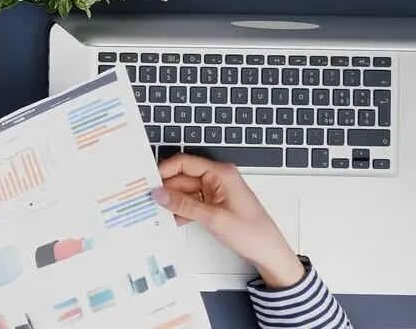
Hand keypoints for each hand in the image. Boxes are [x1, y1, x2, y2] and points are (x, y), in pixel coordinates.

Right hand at [152, 153, 304, 288]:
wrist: (268, 252)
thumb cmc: (251, 232)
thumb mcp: (213, 218)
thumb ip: (183, 205)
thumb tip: (159, 194)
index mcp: (220, 173)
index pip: (185, 163)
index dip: (165, 170)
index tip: (148, 182)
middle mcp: (216, 178)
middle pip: (182, 178)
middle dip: (166, 189)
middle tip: (147, 201)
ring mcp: (215, 191)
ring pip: (184, 192)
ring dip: (172, 202)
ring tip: (155, 212)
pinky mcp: (214, 204)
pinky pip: (191, 202)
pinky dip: (181, 211)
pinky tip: (170, 220)